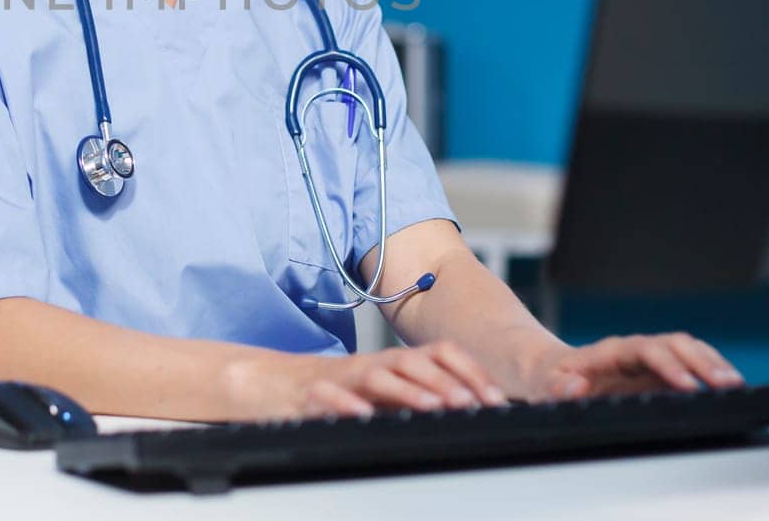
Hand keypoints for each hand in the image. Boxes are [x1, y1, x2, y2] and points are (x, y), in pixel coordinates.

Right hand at [225, 343, 510, 420]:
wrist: (273, 386)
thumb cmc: (335, 394)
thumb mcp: (384, 396)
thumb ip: (417, 399)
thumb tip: (468, 412)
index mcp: (393, 364)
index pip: (437, 353)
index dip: (469, 371)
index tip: (495, 397)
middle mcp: (372, 365)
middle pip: (412, 361)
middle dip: (446, 381)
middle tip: (473, 403)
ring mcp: (343, 377)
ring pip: (378, 375)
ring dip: (408, 390)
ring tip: (434, 406)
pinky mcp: (313, 393)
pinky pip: (330, 396)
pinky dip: (347, 404)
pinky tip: (364, 415)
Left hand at [524, 333, 743, 400]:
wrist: (545, 369)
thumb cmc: (545, 379)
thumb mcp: (541, 386)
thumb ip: (556, 388)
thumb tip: (576, 386)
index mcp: (608, 352)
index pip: (644, 350)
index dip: (668, 365)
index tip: (687, 385)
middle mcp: (632, 350)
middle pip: (673, 344)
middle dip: (702, 362)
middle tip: (728, 384)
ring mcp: (646, 360)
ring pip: (685, 349)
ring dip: (711, 363)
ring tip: (736, 384)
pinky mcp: (654, 373)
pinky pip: (687, 364)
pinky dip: (708, 370)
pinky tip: (728, 384)